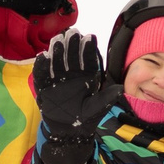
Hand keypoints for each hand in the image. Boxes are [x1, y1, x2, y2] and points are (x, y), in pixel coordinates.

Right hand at [33, 33, 114, 153]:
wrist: (69, 131)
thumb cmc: (86, 117)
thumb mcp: (98, 108)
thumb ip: (108, 97)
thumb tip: (122, 88)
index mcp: (86, 76)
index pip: (87, 59)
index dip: (88, 48)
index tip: (90, 37)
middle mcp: (72, 74)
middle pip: (71, 56)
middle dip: (72, 45)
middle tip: (73, 32)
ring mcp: (58, 79)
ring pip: (57, 62)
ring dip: (57, 51)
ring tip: (57, 40)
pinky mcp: (45, 87)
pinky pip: (42, 75)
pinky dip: (42, 66)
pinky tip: (42, 56)